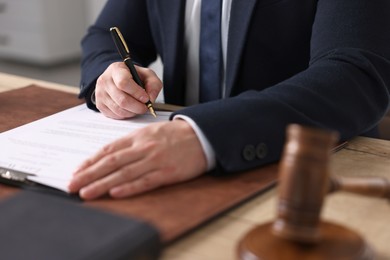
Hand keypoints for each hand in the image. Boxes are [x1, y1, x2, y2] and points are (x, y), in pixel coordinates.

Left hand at [68, 120, 207, 199]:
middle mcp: (143, 148)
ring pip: (124, 173)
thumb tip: (109, 155)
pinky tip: (115, 193)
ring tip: (86, 193)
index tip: (76, 172)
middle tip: (72, 186)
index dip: (90, 162)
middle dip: (89, 175)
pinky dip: (129, 188)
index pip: (108, 150)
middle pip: (111, 162)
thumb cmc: (174, 135)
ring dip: (103, 184)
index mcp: (137, 137)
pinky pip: (145, 181)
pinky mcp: (167, 172)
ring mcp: (155, 160)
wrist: (201, 135)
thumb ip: (131, 143)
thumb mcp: (150, 132)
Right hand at [95, 62, 161, 118]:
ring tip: (138, 108)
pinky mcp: (100, 104)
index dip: (137, 93)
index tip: (146, 98)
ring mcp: (100, 93)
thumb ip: (153, 85)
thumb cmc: (134, 77)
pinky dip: (126, 115)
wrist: (119, 79)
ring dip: (133, 112)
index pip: (123, 83)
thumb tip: (150, 99)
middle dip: (137, 107)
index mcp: (116, 69)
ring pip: (119, 109)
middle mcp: (105, 80)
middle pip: (122, 100)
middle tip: (145, 107)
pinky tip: (130, 109)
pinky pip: (115, 115)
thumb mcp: (147, 75)